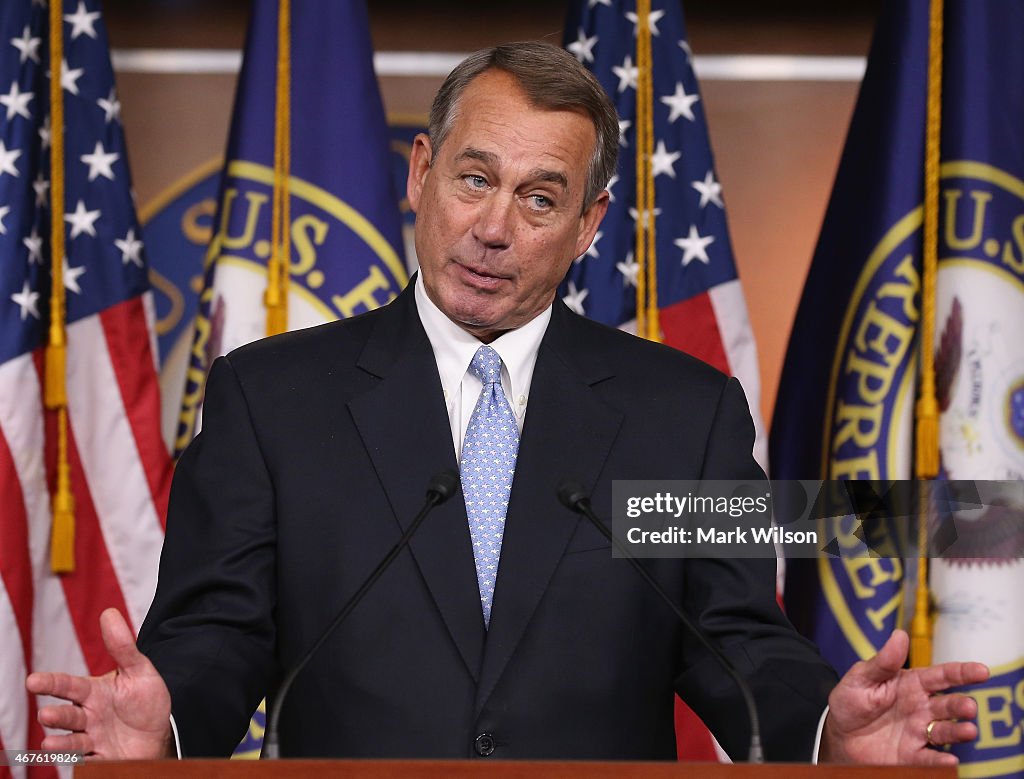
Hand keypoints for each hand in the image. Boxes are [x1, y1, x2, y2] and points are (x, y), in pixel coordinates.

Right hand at [25, 608, 172, 758]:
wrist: (159, 731)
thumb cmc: (144, 700)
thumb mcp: (139, 671)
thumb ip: (123, 646)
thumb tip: (109, 613)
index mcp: (93, 693)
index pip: (69, 686)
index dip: (51, 683)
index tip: (33, 681)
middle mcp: (88, 716)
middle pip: (68, 716)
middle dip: (56, 716)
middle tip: (46, 714)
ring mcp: (93, 739)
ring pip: (72, 742)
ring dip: (60, 744)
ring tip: (48, 743)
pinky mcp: (103, 758)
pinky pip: (90, 762)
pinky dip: (82, 763)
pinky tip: (79, 761)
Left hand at [820, 629, 988, 765]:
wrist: (838, 733)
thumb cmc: (852, 700)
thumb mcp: (861, 677)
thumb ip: (882, 662)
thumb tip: (900, 635)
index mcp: (912, 684)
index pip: (941, 676)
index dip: (962, 672)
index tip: (982, 670)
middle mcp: (922, 708)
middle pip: (948, 705)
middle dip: (962, 705)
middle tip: (969, 707)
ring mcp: (918, 732)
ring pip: (945, 731)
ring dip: (958, 731)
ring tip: (968, 730)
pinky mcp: (912, 755)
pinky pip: (929, 758)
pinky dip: (940, 761)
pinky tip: (949, 760)